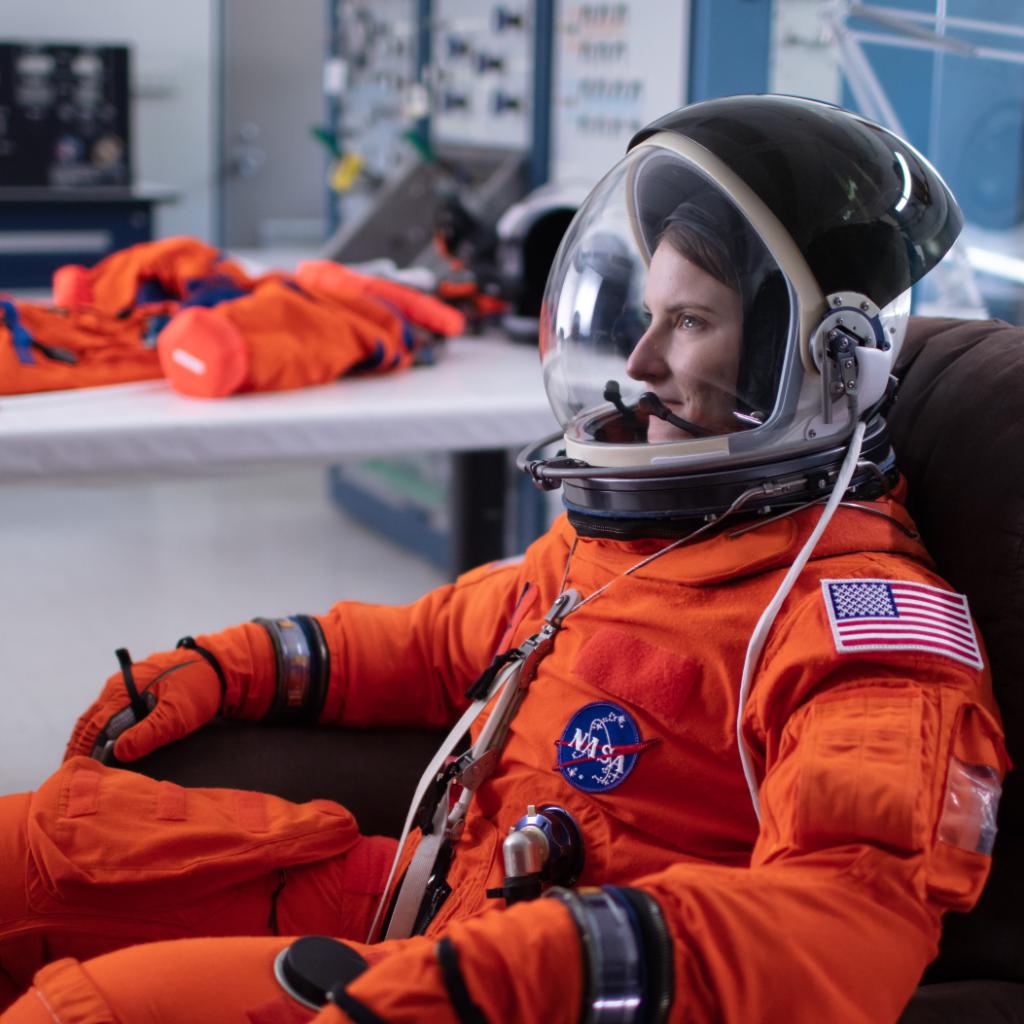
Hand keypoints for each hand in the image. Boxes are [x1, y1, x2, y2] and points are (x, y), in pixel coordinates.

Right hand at [65, 642, 223, 762]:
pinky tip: (104, 747)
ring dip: (89, 739)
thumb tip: (118, 752)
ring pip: (98, 716)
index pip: (93, 726)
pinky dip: (102, 731)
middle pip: (89, 721)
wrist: (215, 665)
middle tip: (72, 774)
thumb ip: (149, 733)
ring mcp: (125, 687)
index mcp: (122, 690)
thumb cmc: (198, 688)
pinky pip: (111, 713)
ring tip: (84, 765)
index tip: (75, 773)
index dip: (82, 751)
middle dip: (78, 747)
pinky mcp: (135, 691)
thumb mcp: (177, 714)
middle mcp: (117, 687)